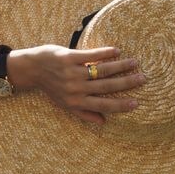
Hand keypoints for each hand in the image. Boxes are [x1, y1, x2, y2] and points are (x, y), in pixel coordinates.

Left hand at [11, 45, 142, 124]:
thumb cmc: (51, 88)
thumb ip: (84, 113)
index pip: (104, 105)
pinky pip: (90, 55)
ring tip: (134, 62)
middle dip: (126, 83)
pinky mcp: (68, 57)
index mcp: (77, 102)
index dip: (121, 105)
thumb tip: (104, 123)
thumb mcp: (66, 104)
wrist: (31, 69)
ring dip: (120, 66)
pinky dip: (105, 53)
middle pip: (106, 86)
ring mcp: (72, 72)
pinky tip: (117, 51)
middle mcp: (75, 89)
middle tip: (143, 79)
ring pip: (101, 70)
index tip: (137, 103)